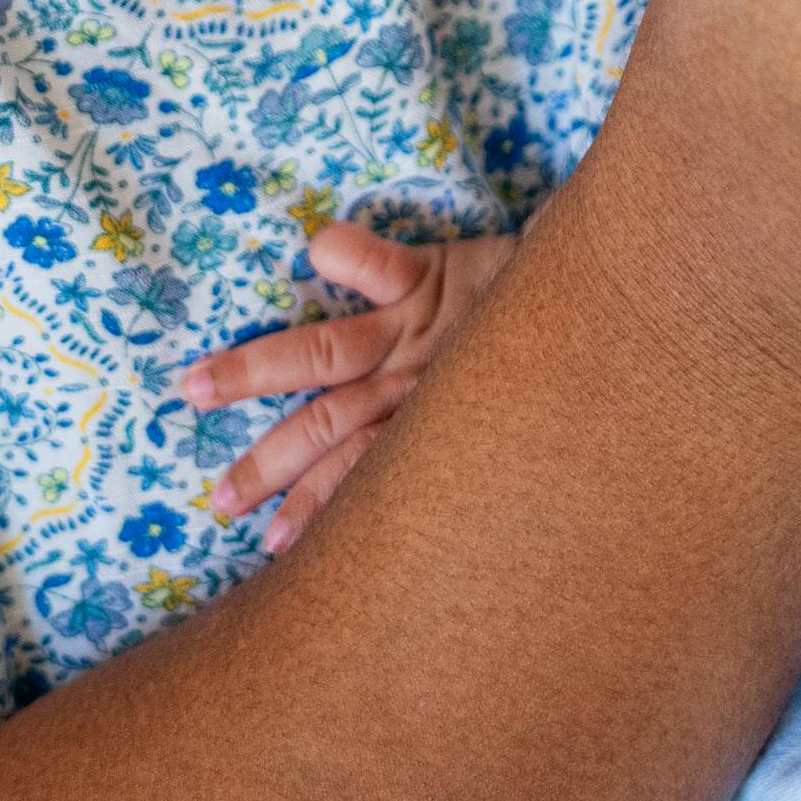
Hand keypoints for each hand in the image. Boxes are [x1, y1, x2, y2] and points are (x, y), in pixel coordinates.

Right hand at [177, 220, 521, 551]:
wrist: (604, 299)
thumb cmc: (551, 366)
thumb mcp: (516, 418)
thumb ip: (478, 442)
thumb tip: (501, 525)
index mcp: (430, 425)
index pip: (359, 473)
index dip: (315, 508)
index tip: (274, 548)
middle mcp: (415, 387)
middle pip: (325, 427)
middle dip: (269, 463)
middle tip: (218, 498)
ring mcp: (419, 329)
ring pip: (328, 355)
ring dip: (258, 369)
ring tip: (196, 388)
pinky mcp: (434, 274)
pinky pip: (382, 262)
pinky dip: (348, 254)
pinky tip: (314, 252)